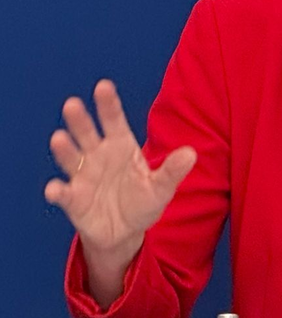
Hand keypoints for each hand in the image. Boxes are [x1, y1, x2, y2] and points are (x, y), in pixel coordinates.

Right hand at [44, 79, 195, 303]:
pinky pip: (63, 193)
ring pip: (71, 158)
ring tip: (59, 138)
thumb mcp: (162, 187)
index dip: (109, 104)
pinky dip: (57, 191)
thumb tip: (191, 153)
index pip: (114, 121)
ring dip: (64, 149)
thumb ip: (172, 170)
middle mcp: (98, 156)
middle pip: (87, 134)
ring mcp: (83, 177)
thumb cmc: (143, 201)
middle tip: (73, 104)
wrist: (125, 232)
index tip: (103, 86)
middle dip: (79, 120)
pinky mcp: (73, 199)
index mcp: (122, 147)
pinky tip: (55, 189)